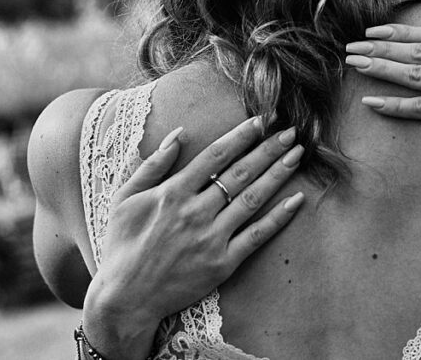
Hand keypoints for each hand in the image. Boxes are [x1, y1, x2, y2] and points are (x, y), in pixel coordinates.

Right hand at [82, 117, 304, 358]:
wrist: (124, 299)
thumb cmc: (122, 245)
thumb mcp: (124, 198)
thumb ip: (152, 164)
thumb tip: (179, 133)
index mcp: (172, 193)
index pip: (215, 156)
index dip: (240, 136)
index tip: (261, 121)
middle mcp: (195, 212)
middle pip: (240, 173)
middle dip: (268, 149)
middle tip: (290, 132)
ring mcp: (211, 238)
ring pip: (252, 199)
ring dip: (278, 174)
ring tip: (298, 155)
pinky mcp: (223, 263)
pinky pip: (257, 236)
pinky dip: (279, 217)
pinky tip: (297, 200)